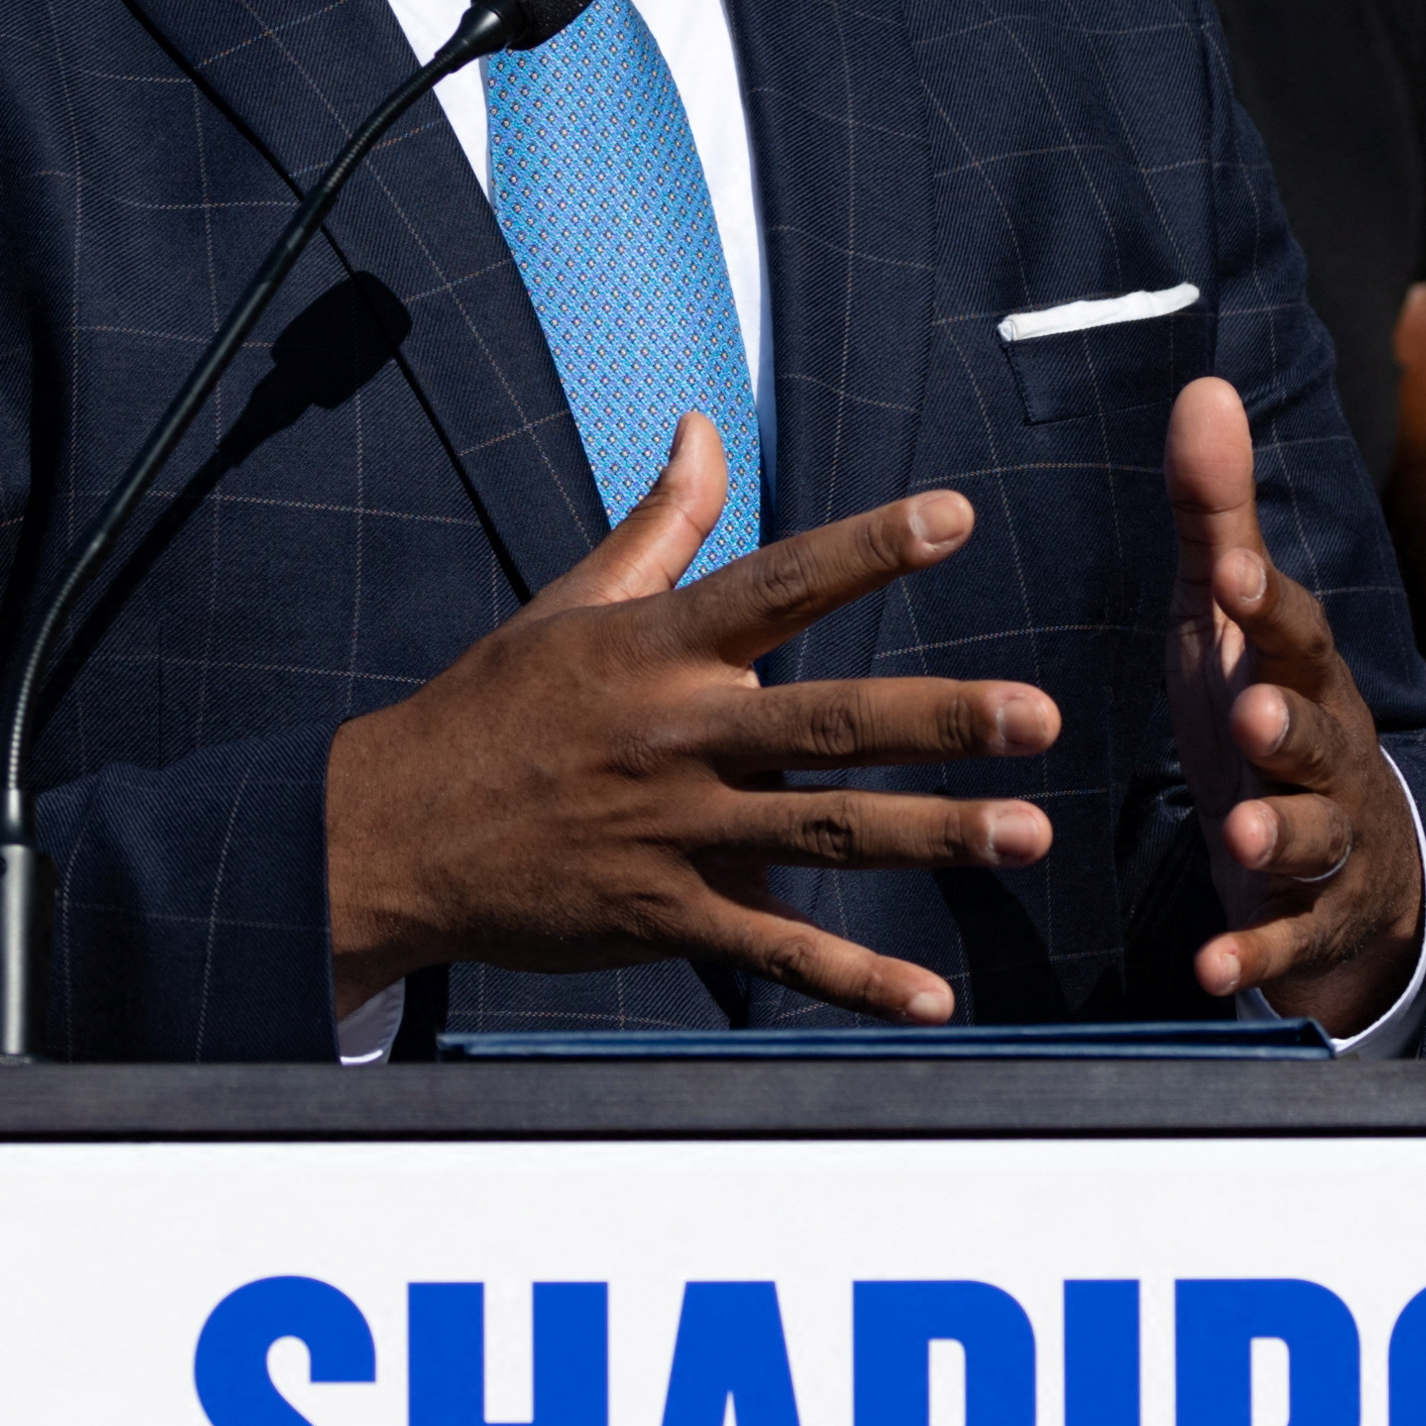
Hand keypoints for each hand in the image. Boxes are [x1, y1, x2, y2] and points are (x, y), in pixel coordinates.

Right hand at [325, 415, 1060, 1018]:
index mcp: (658, 650)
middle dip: (937, 720)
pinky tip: (932, 997)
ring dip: (931, 837)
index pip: (778, 584)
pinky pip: (774, 949)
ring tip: (1027, 835)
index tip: (956, 518)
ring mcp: (674, 833)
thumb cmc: (491, 711)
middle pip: (826, 723)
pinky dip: (854, 979)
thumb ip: (660, 524)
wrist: (388, 836)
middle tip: (1037, 716)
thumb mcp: (569, 605)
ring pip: (821, 833)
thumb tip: (703, 428)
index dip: (867, 548)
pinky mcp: (664, 916)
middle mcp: (678, 737)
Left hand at [1166, 376, 1425, 1032]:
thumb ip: (1217, 516)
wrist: (1353, 860)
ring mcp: (1334, 840)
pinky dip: (1254, 952)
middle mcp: (1331, 752)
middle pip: (1318, 734)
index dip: (1265, 603)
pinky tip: (1211, 968)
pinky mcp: (1318, 918)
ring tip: (1243, 831)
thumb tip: (1203, 386)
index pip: (1292, 631)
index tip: (1231, 573)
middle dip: (1289, 722)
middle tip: (1254, 713)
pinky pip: (1290, 937)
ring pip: (1317, 833)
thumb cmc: (1272, 714)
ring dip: (1281, 830)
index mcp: (1304, 674)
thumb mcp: (1231, 622)